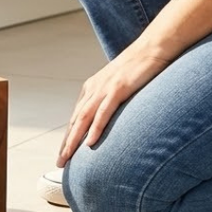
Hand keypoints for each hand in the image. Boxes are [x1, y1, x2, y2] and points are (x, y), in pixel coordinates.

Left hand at [57, 46, 170, 166]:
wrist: (152, 48)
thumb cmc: (139, 68)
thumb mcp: (120, 85)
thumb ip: (112, 99)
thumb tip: (112, 117)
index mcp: (92, 88)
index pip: (77, 118)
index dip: (69, 137)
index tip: (64, 154)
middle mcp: (93, 89)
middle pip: (76, 121)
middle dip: (67, 143)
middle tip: (59, 163)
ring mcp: (104, 89)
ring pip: (84, 119)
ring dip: (74, 140)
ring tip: (68, 157)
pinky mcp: (118, 89)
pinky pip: (104, 113)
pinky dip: (96, 128)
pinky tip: (90, 143)